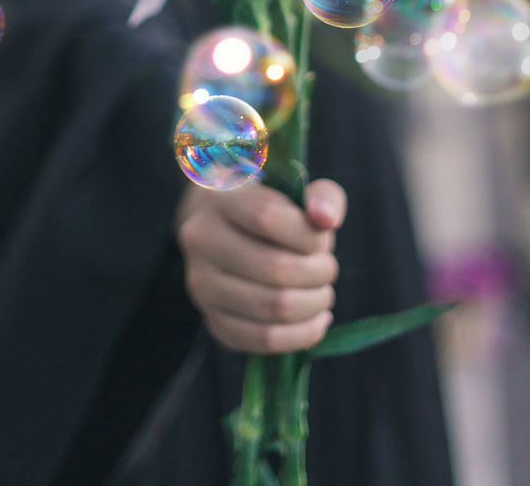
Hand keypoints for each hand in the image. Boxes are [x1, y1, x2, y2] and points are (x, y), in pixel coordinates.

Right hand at [175, 178, 346, 353]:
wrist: (227, 233)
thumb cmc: (271, 210)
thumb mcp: (297, 191)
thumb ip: (322, 197)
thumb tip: (326, 219)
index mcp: (220, 198)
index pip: (268, 217)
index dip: (308, 234)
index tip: (322, 239)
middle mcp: (202, 240)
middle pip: (276, 268)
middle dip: (319, 273)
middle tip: (328, 269)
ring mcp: (202, 284)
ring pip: (273, 308)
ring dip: (313, 305)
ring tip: (322, 294)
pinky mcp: (212, 320)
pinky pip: (263, 338)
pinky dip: (301, 335)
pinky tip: (315, 320)